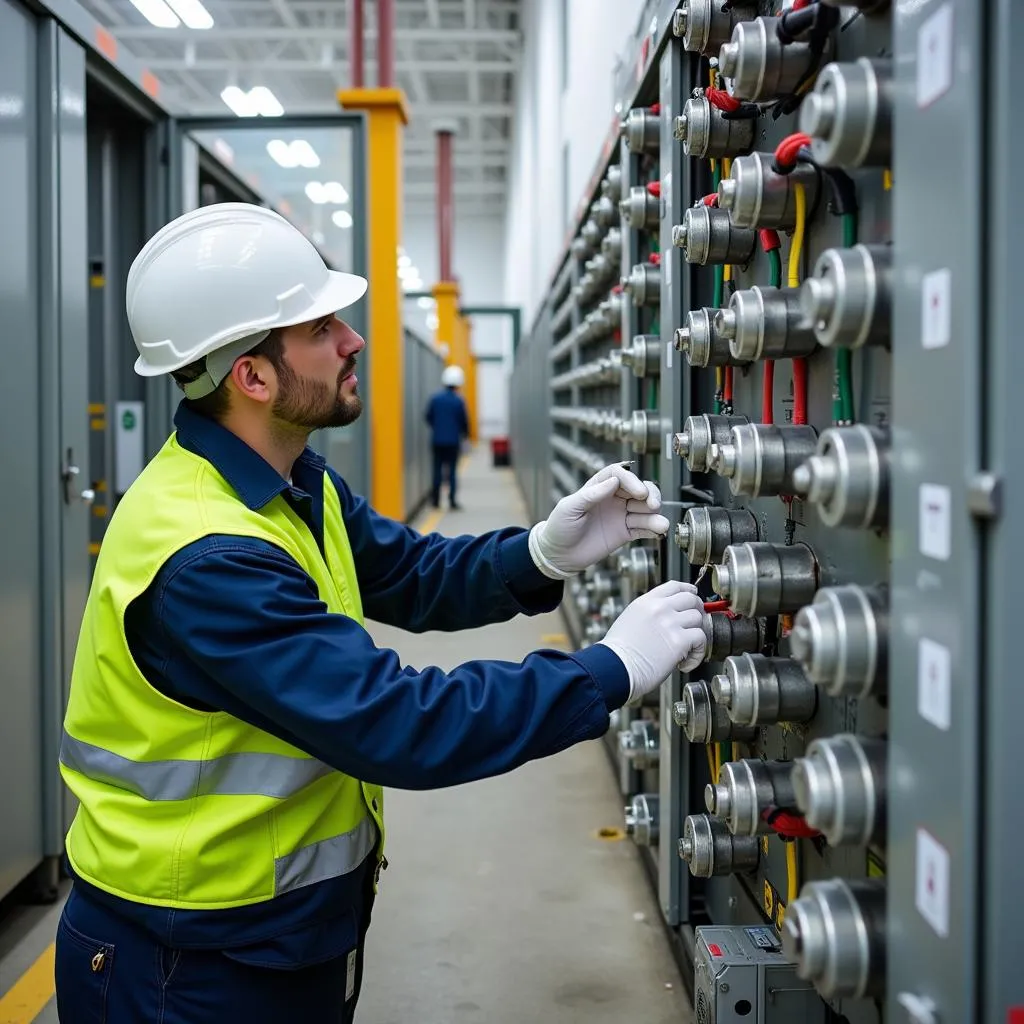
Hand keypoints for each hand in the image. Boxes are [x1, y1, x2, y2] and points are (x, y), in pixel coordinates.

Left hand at [528, 464, 668, 579]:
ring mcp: (621, 516)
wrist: (559, 555)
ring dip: (655, 515)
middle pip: (639, 489)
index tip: (638, 492)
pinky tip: (658, 531)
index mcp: (598, 488)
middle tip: (652, 505)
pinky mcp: (625, 533)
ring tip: (660, 524)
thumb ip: (591, 495)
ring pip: (645, 509)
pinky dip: (653, 529)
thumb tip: (613, 481)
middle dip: (650, 494)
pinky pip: (643, 528)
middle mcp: (613, 499)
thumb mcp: (570, 508)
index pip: (619, 475)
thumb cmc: (559, 528)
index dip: (631, 480)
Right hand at [597, 581, 706, 702]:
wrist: (614, 668)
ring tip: (686, 649)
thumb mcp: (629, 620)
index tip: (693, 595)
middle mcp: (660, 609)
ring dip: (697, 634)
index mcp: (646, 602)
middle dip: (697, 611)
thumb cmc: (617, 652)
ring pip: (699, 619)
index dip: (688, 590)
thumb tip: (666, 619)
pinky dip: (698, 653)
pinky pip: (701, 640)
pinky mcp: (679, 641)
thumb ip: (649, 614)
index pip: (675, 586)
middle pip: (692, 599)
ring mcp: (670, 623)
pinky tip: (685, 662)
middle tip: (694, 625)